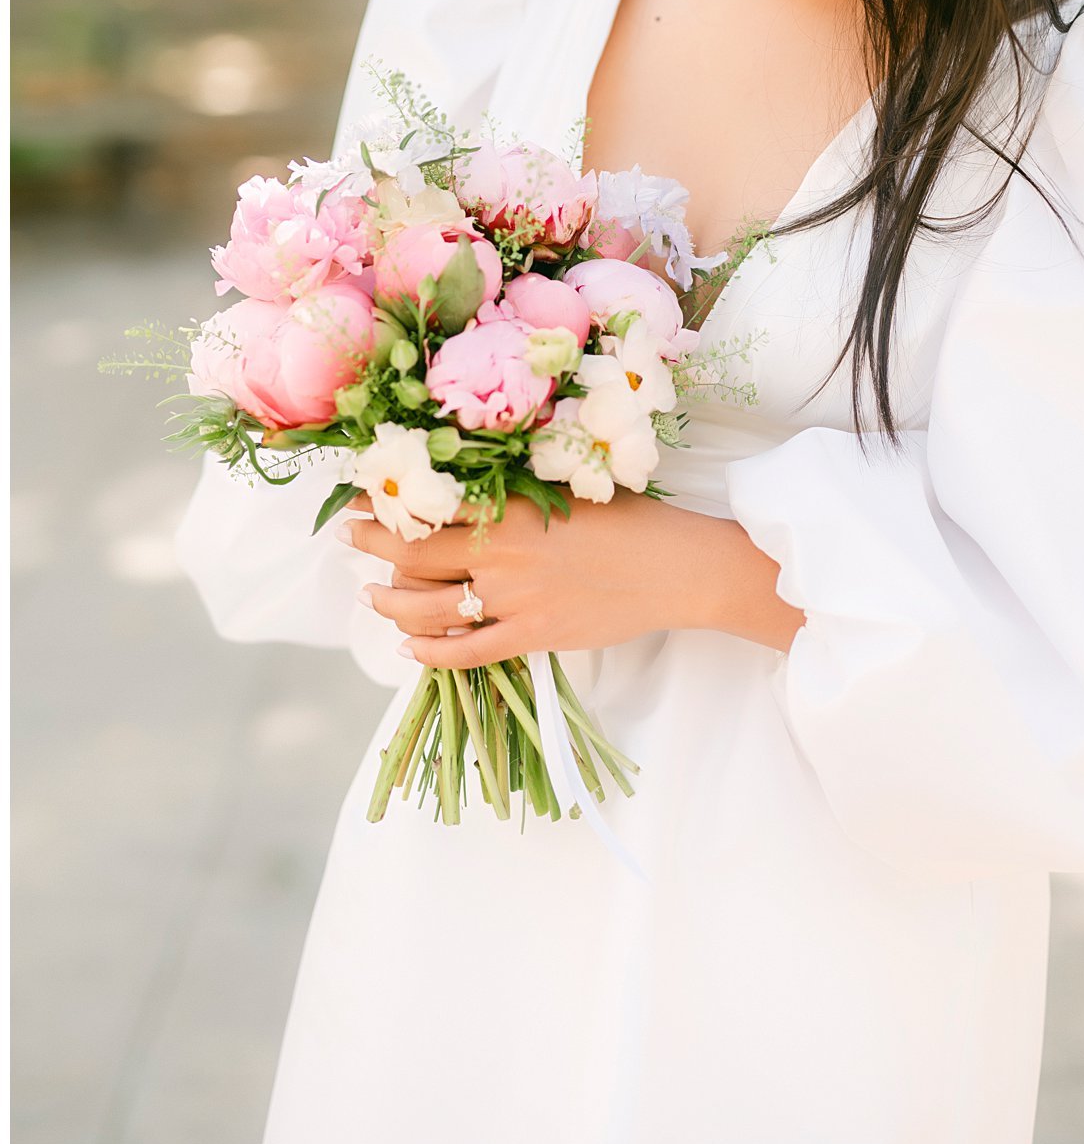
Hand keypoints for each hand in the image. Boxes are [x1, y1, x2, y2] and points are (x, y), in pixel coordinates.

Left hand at [340, 485, 703, 669]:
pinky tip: (411, 647)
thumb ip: (514, 496)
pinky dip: (430, 653)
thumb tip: (464, 493)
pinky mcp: (532, 636)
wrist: (673, 568)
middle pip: (413, 553)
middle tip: (350, 536)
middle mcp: (503, 553)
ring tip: (372, 597)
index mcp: (511, 507)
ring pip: (428, 609)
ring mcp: (515, 599)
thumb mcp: (565, 489)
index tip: (361, 494)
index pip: (428, 504)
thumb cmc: (627, 520)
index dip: (387, 500)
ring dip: (390, 604)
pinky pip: (465, 653)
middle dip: (372, 544)